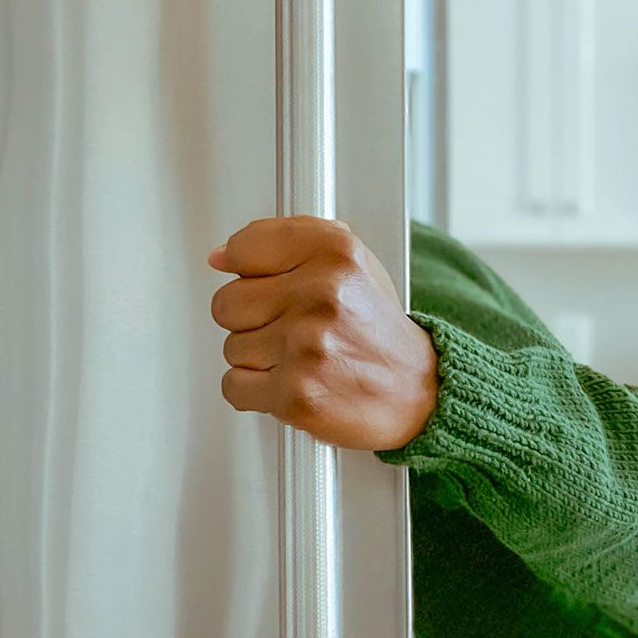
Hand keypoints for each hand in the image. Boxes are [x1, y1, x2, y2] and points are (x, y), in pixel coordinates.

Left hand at [208, 216, 438, 450]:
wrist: (417, 392)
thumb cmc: (377, 331)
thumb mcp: (349, 265)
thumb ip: (288, 244)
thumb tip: (220, 256)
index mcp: (335, 252)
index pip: (245, 247)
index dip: (247, 270)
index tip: (262, 283)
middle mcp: (322, 294)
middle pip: (227, 302)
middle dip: (253, 319)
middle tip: (292, 328)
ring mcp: (307, 346)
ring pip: (232, 347)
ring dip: (260, 358)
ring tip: (302, 358)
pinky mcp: (295, 393)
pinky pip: (235, 386)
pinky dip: (256, 391)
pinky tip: (293, 381)